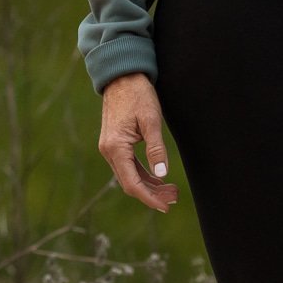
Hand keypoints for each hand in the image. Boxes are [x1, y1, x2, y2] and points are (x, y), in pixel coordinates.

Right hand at [99, 72, 178, 212]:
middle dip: (151, 194)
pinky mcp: (114, 143)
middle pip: (129, 183)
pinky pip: (127, 166)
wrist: (122, 76)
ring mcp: (109, 148)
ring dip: (149, 185)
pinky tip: (158, 178)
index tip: (165, 206)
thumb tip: (162, 175)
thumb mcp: (151, 120)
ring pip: (129, 176)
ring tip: (170, 191)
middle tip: (174, 198)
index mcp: (116, 148)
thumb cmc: (138, 94)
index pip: (132, 183)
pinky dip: (142, 174)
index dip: (149, 198)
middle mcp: (108, 151)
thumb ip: (156, 149)